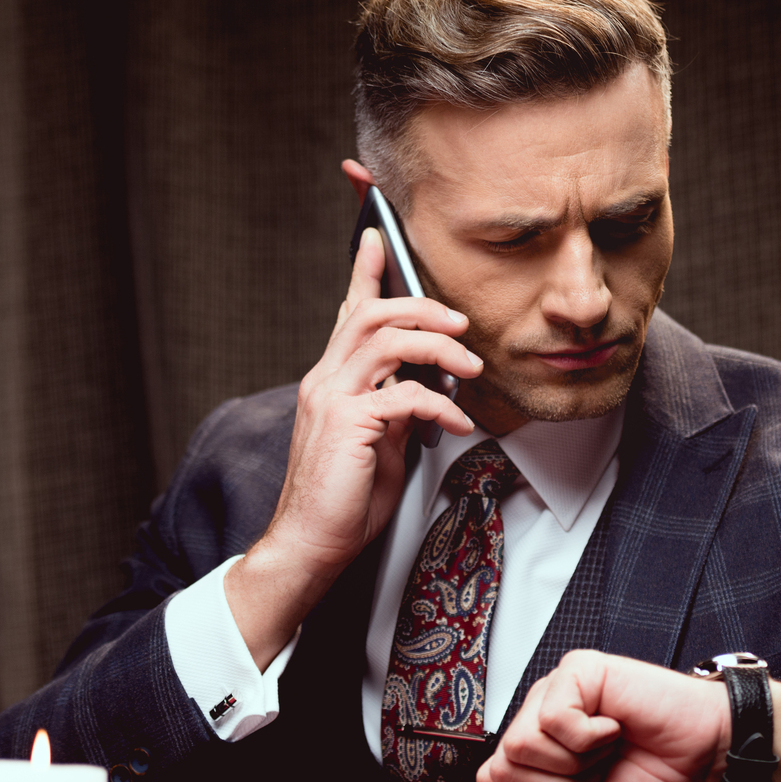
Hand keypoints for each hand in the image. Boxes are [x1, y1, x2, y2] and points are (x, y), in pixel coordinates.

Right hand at [223, 225, 482, 664]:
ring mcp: (332, 399)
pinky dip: (441, 403)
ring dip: (438, 345)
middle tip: (461, 320)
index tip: (378, 236)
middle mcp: (325, 380)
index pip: (348, 313)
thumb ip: (396, 409)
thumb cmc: (344, 501)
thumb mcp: (380, 444)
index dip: (364, 272)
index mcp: (330, 380)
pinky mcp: (348, 424)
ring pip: (387, 340)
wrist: (310, 544)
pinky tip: (458, 422)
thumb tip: (426, 387)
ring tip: (470, 366)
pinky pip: (405, 396)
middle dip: (423, 306)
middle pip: (372, 313)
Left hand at [474, 651, 732, 781]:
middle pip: (501, 768)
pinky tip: (613, 727)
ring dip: (576, 764)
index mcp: (532, 750)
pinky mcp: (576, 670)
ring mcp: (553, 689)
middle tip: (596, 772)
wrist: (699, 762)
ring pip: (522, 745)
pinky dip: (590, 739)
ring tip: (605, 749)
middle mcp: (535, 716)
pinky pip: (554, 719)